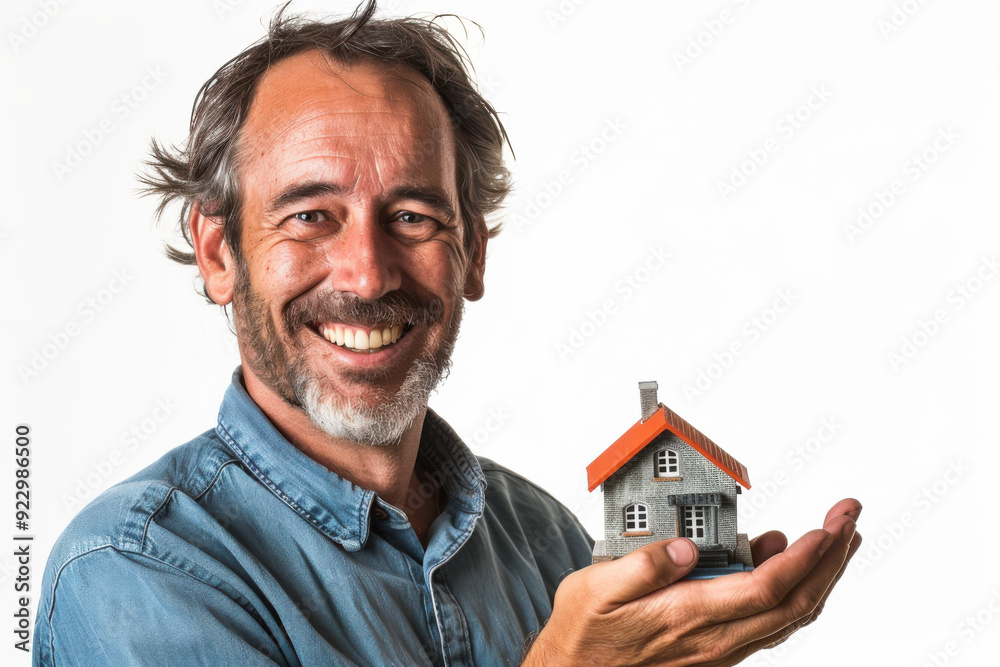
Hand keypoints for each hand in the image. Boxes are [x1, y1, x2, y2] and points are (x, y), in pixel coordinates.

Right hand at [524, 498, 862, 665]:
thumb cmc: (584, 635)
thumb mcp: (596, 589)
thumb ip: (643, 567)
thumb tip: (686, 549)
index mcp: (690, 617)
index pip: (767, 588)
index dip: (805, 558)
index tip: (827, 527)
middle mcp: (716, 639)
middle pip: (795, 602)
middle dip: (832, 559)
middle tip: (848, 518)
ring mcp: (721, 648)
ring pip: (790, 616)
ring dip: (822, 576)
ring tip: (838, 538)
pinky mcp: (717, 650)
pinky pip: (771, 622)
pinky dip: (794, 590)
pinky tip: (788, 561)